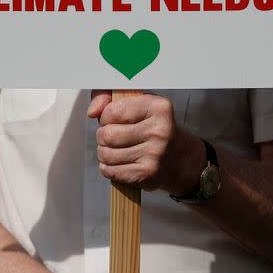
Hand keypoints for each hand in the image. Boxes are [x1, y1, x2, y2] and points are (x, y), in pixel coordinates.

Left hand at [88, 90, 204, 193]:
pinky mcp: (146, 174)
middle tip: (115, 137)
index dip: (106, 117)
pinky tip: (120, 163)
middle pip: (106, 135)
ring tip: (118, 150)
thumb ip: (110, 98)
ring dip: (105, 153)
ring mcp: (153, 154)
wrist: (180, 159)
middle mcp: (158, 131)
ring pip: (105, 154)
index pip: (112, 111)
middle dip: (104, 136)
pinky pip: (109, 171)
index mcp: (158, 107)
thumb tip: (92, 111)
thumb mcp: (139, 105)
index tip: (116, 120)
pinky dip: (109, 168)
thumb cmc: (154, 129)